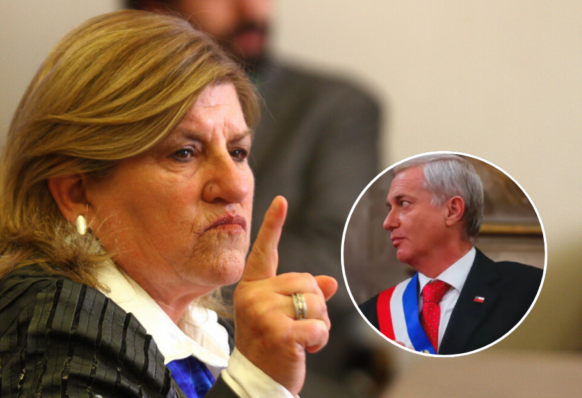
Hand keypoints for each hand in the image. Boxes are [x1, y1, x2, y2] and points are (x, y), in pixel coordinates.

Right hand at [233, 196, 337, 393]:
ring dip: (319, 324)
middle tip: (298, 328)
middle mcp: (253, 296)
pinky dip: (320, 340)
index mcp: (251, 288)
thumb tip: (329, 283)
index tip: (281, 201)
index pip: (265, 252)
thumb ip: (302, 295)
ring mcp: (264, 314)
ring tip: (300, 339)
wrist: (257, 383)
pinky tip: (305, 350)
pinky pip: (318, 325)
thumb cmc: (270, 348)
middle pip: (306, 281)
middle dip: (314, 306)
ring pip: (316, 302)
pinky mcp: (280, 332)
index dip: (273, 225)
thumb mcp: (283, 317)